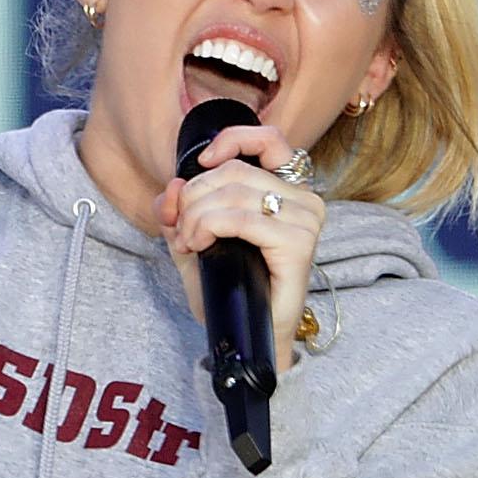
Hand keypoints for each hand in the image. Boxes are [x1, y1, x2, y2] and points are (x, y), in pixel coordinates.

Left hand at [153, 124, 325, 375]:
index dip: (231, 140)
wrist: (249, 336)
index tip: (202, 164)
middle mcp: (304, 199)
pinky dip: (208, 228)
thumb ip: (180, 211)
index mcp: (287, 190)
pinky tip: (198, 247)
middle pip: (234, 172)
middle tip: (181, 229)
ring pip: (233, 193)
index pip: (268, 140)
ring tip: (189, 243)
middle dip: (193, 197)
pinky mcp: (299, 243)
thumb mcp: (195, 241)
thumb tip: (171, 186)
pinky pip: (241, 219)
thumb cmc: (230, 288)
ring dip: (196, 217)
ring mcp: (305, 219)